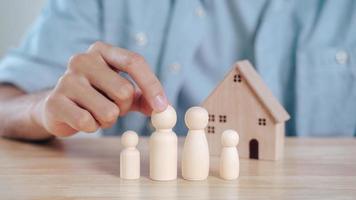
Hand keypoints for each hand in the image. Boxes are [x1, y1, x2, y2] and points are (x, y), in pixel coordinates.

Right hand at [33, 41, 167, 136]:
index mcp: (102, 50)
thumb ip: (143, 96)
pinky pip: (88, 122)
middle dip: (124, 107)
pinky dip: (92, 127)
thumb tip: (163, 108)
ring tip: (95, 113)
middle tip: (112, 108)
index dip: (152, 85)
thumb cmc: (96, 96)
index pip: (134, 62)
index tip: (162, 107)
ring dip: (108, 120)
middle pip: (124, 90)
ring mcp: (66, 79)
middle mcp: (82, 59)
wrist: (58, 107)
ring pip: (109, 111)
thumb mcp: (122, 92)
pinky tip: (82, 119)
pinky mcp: (55, 101)